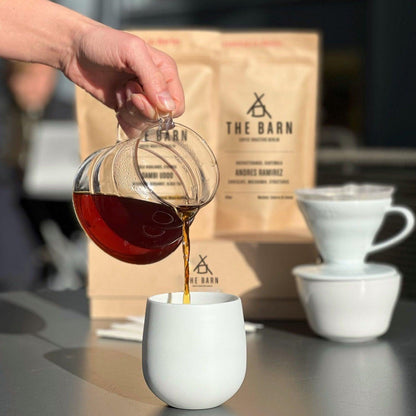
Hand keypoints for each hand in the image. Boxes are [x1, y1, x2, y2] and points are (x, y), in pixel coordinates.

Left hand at [62, 24, 184, 136]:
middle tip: (126, 90)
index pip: (177, 105)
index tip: (141, 95)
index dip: (161, 108)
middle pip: (160, 118)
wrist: (74, 49)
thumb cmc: (103, 42)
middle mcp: (156, 89)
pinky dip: (123, 120)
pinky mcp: (127, 110)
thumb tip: (168, 107)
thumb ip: (153, 78)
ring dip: (130, 112)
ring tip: (120, 91)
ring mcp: (141, 101)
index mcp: (165, 72)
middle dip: (141, 109)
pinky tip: (116, 102)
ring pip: (146, 125)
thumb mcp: (132, 52)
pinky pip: (133, 128)